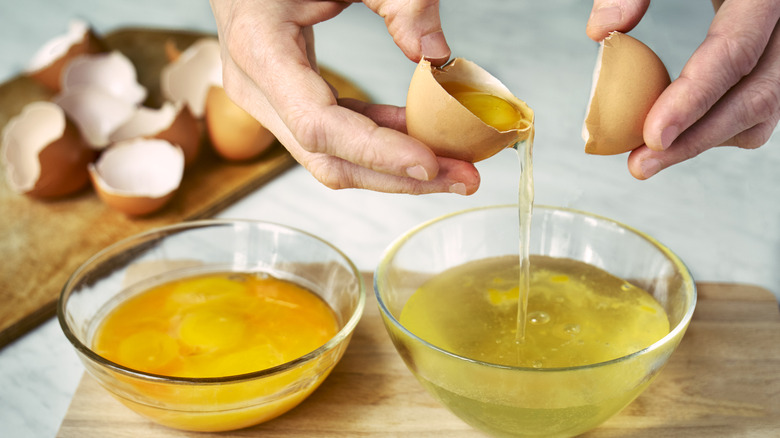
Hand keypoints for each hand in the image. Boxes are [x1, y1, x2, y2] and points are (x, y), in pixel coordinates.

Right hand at [209, 0, 478, 193]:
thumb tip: (436, 55)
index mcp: (259, 48)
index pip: (318, 126)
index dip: (375, 152)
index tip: (429, 161)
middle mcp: (255, 86)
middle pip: (328, 159)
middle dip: (398, 176)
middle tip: (463, 178)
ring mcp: (266, 99)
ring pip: (332, 158)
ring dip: (394, 168)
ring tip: (453, 167)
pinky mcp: (285, 101)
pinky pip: (335, 135)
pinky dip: (380, 142)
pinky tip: (422, 139)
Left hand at [586, 0, 779, 178]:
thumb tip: (601, 33)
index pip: (734, 53)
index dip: (693, 100)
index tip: (652, 137)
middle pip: (757, 96)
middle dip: (695, 140)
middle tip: (640, 165)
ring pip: (764, 110)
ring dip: (707, 140)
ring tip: (651, 155)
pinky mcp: (778, 62)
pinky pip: (761, 107)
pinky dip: (718, 128)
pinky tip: (678, 133)